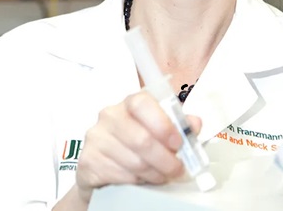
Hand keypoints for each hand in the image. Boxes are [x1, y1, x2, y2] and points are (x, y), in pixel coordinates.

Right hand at [74, 92, 201, 203]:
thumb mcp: (160, 128)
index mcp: (130, 102)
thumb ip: (179, 124)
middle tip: (177, 168)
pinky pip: (120, 175)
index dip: (163, 124)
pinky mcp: (87, 161)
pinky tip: (142, 179)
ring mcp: (96, 138)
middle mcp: (109, 116)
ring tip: (162, 175)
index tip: (177, 142)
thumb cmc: (136, 141)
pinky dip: (137, 181)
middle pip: (141, 139)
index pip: (142, 104)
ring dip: (154, 173)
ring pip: (134, 161)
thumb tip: (194, 123)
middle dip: (165, 159)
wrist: (103, 163)